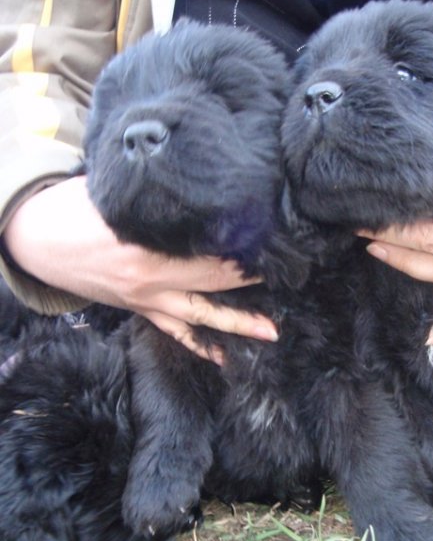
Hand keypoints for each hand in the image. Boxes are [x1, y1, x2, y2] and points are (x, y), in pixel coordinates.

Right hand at [3, 176, 277, 361]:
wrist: (36, 240)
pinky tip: (223, 357)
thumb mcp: (113, 192)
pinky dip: (199, 345)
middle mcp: (151, 281)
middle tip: (289, 274)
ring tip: (272, 332)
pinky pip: (175, 332)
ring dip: (237, 323)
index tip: (274, 239)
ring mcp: (146, 300)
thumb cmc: (74, 209)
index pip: (208, 249)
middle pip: (213, 281)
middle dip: (252, 278)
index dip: (243, 246)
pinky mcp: (140, 310)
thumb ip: (155, 197)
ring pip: (201, 315)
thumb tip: (198, 183)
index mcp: (147, 250)